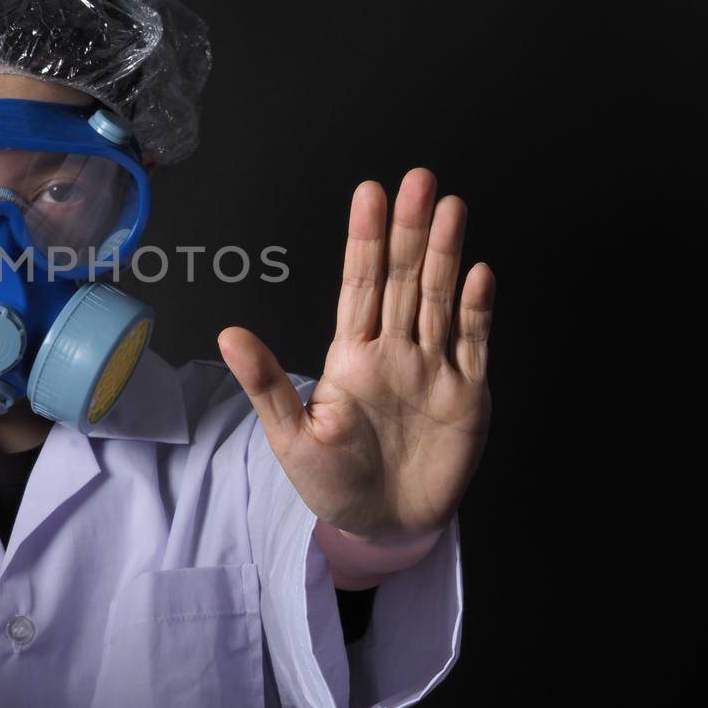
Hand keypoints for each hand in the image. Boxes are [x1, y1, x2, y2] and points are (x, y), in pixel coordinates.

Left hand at [219, 168, 493, 547]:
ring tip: (451, 208)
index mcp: (351, 354)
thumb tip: (228, 332)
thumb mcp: (291, 436)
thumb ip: (267, 383)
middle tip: (420, 181)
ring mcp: (433, 369)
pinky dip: (475, 311)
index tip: (369, 193)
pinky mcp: (466, 396)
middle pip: (404, 280)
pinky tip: (478, 274)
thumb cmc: (332, 481)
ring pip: (439, 301)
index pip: (359, 285)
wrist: (382, 526)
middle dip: (411, 231)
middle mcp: (394, 350)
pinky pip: (472, 345)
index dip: (365, 239)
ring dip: (446, 256)